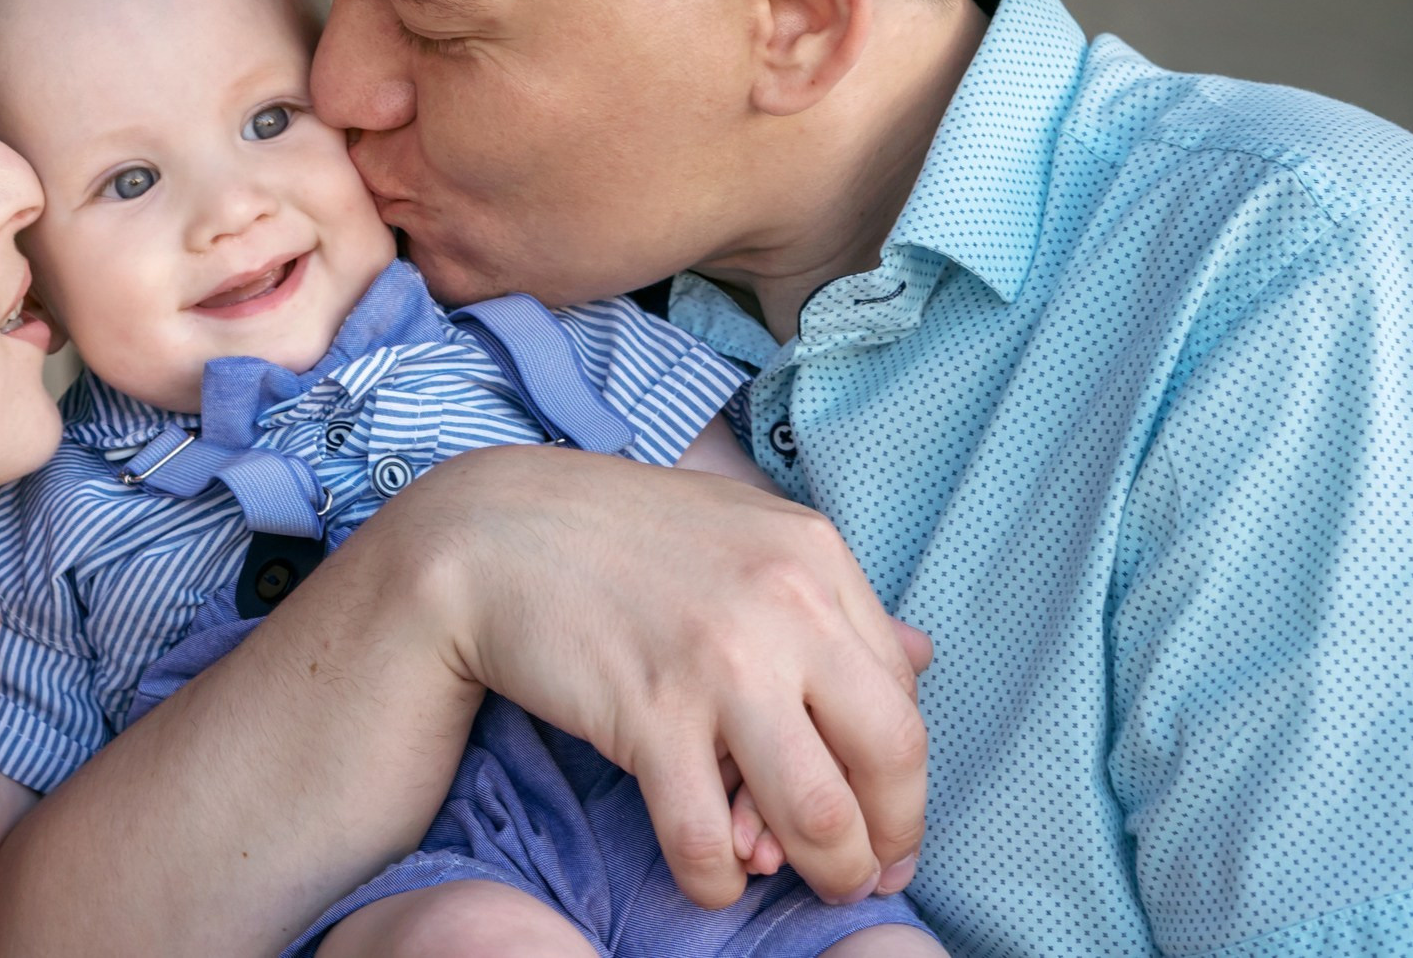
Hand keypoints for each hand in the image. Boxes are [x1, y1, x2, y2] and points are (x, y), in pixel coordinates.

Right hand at [395, 446, 932, 909]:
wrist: (488, 531)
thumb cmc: (618, 537)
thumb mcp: (742, 536)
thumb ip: (830, 599)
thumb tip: (924, 661)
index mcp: (813, 555)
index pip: (900, 695)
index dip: (903, 782)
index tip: (883, 826)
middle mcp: (782, 604)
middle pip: (890, 758)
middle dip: (885, 839)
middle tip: (859, 872)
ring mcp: (716, 660)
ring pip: (818, 814)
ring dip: (823, 871)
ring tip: (799, 881)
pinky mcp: (646, 713)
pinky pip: (708, 840)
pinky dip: (718, 881)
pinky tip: (709, 874)